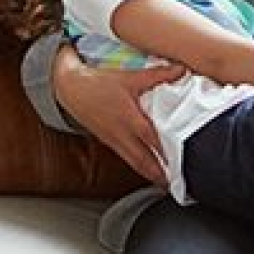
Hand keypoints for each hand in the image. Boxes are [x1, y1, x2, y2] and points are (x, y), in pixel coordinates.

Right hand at [53, 45, 179, 185]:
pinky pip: (128, 158)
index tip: (184, 161)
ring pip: (135, 163)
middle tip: (179, 184)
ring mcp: (115, 141)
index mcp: (129, 119)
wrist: (69, 88)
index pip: (152, 140)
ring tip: (168, 183)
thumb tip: (182, 70)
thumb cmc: (98, 84)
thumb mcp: (131, 77)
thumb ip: (159, 75)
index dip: (168, 152)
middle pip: (144, 161)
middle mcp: (122, 135)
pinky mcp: (110, 142)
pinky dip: (140, 166)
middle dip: (161, 174)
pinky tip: (151, 170)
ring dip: (151, 174)